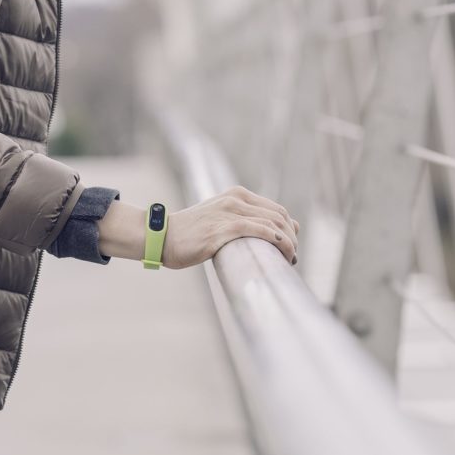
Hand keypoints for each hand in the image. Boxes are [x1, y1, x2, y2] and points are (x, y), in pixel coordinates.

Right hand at [160, 186, 298, 268]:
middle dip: (292, 237)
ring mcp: (229, 212)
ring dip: (288, 243)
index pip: (276, 209)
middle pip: (279, 216)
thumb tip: (277, 231)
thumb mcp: (220, 220)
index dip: (290, 229)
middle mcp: (235, 199)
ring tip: (289, 259)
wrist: (162, 237)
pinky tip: (281, 252)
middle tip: (292, 256)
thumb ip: (245, 221)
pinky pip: (259, 231)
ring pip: (273, 224)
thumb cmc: (190, 234)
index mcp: (236, 194)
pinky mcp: (223, 228)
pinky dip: (276, 241)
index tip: (291, 247)